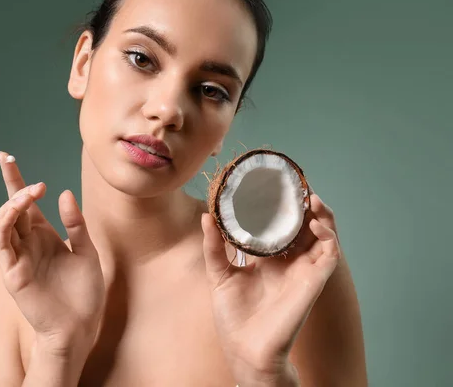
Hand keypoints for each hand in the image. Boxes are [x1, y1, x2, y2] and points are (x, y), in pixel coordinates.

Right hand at [0, 151, 104, 359]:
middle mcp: (28, 243)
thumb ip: (76, 224)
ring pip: (4, 222)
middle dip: (10, 182)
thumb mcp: (87, 251)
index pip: (27, 203)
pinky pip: (2, 244)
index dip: (17, 180)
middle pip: (12, 206)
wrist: (80, 326)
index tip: (8, 157)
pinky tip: (18, 210)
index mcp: (45, 236)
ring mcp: (18, 256)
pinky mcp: (13, 272)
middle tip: (11, 162)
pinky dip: (6, 224)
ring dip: (12, 203)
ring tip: (30, 193)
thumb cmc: (84, 293)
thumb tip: (63, 193)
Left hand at [202, 193, 340, 386]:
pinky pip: (328, 254)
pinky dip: (327, 236)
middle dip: (302, 206)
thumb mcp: (219, 275)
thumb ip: (215, 246)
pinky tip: (315, 223)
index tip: (273, 186)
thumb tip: (205, 215)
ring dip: (320, 215)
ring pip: (321, 236)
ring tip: (311, 197)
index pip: (278, 227)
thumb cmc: (234, 317)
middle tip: (296, 185)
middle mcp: (288, 262)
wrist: (245, 349)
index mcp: (267, 260)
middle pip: (302, 227)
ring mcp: (302, 271)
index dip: (280, 207)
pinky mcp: (313, 282)